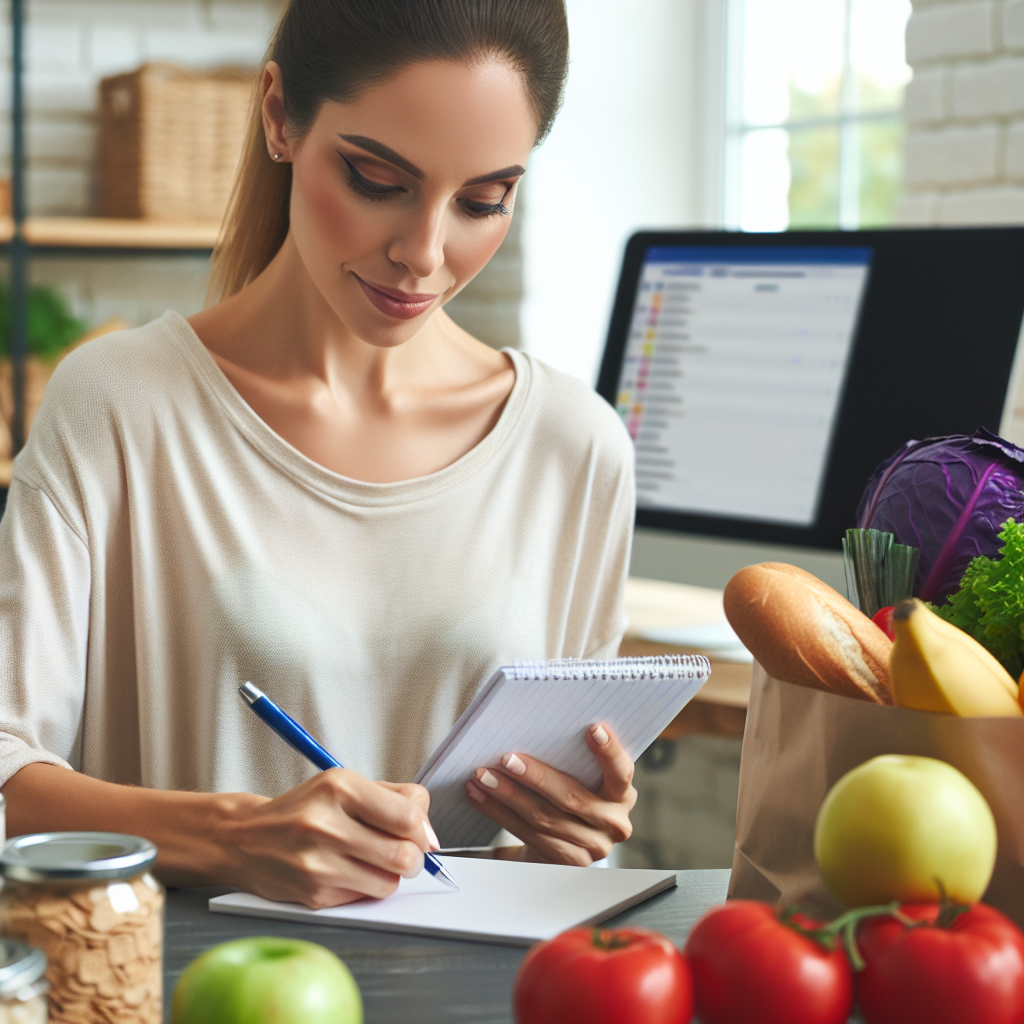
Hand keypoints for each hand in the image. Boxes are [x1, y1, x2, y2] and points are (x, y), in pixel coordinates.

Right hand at [223, 769, 438, 908]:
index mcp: (339, 786)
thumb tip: (429, 832)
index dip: (424, 829)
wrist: (244, 838)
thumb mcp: (344, 785)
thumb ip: (392, 799)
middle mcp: (326, 823)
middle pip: (405, 854)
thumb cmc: (304, 809)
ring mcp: (317, 862)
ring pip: (389, 882)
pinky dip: (367, 887)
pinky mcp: (313, 894)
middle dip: (415, 857)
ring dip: (391, 874)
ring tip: (375, 860)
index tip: (421, 833)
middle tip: (405, 851)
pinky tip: (349, 871)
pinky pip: (364, 897)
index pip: (408, 815)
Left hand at [464, 723, 635, 864]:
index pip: (622, 771)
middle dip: (536, 777)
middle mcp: (614, 823)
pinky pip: (528, 835)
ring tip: (482, 776)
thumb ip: (573, 759)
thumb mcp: (584, 777)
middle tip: (506, 758)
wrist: (569, 841)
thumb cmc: (573, 793)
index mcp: (622, 794)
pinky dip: (500, 813)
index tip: (593, 728)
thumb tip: (538, 722)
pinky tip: (480, 796)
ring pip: (544, 818)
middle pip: (571, 798)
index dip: (609, 751)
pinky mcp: (567, 861)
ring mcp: (593, 847)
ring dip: (508, 795)